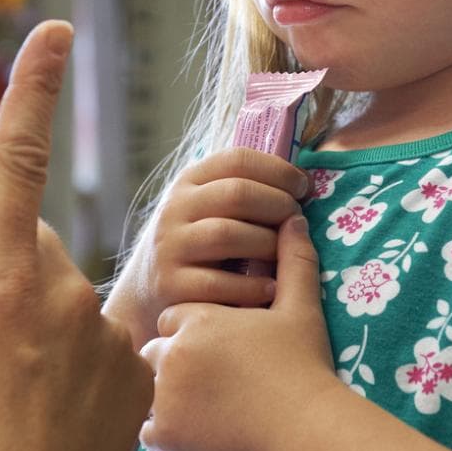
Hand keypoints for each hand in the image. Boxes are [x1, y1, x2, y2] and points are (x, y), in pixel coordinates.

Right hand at [0, 20, 153, 450]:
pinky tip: (57, 427)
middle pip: (30, 255)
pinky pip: (101, 350)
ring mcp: (106, 329)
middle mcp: (60, 286)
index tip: (54, 31)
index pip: (17, 159)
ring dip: (42, 340)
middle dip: (8, 288)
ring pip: (65, 309)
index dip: (33, 90)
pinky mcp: (139, 369)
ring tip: (17, 411)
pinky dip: (80, 378)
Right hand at [113, 146, 313, 348]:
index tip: (303, 188)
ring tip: (285, 255)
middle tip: (297, 221)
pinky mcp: (171, 285)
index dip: (278, 170)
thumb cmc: (199, 245)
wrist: (147, 291)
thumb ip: (243, 191)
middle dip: (278, 204)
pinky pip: (219, 283)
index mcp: (189, 181)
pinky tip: (271, 289)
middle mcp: (175, 209)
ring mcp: (170, 246)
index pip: (237, 159)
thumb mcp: (208, 208)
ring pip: (228, 234)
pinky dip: (252, 286)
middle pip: (237, 193)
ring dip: (268, 244)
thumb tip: (303, 183)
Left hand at [140, 215, 341, 450]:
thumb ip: (293, 261)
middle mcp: (172, 351)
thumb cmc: (304, 366)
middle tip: (210, 382)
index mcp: (197, 318)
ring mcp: (164, 394)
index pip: (174, 318)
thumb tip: (294, 219)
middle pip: (156, 352)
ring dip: (167, 398)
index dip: (194, 333)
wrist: (304, 427)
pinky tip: (195, 432)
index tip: (218, 349)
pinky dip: (166, 433)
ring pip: (147, 391)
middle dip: (175, 364)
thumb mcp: (301, 308)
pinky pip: (147, 431)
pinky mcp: (166, 432)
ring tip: (203, 409)